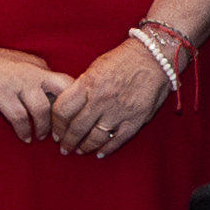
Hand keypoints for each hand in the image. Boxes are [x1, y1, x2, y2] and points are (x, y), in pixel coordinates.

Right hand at [0, 39, 73, 144]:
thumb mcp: (20, 66)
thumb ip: (36, 79)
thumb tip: (52, 100)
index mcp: (40, 66)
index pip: (67, 84)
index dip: (73, 104)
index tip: (70, 120)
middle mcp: (33, 73)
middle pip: (64, 93)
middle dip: (66, 116)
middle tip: (62, 132)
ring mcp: (18, 84)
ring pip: (43, 110)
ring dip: (44, 128)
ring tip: (40, 136)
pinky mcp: (1, 95)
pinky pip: (20, 118)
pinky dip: (24, 131)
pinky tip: (25, 137)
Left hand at [47, 33, 176, 157]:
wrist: (154, 56)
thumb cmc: (124, 59)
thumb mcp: (95, 67)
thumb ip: (82, 87)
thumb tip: (71, 107)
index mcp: (88, 84)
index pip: (63, 111)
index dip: (56, 125)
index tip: (55, 132)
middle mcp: (101, 99)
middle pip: (76, 128)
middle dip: (68, 141)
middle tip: (64, 147)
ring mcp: (119, 111)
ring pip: (95, 137)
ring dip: (85, 147)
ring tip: (80, 150)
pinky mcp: (136, 119)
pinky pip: (118, 140)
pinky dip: (107, 149)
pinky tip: (100, 153)